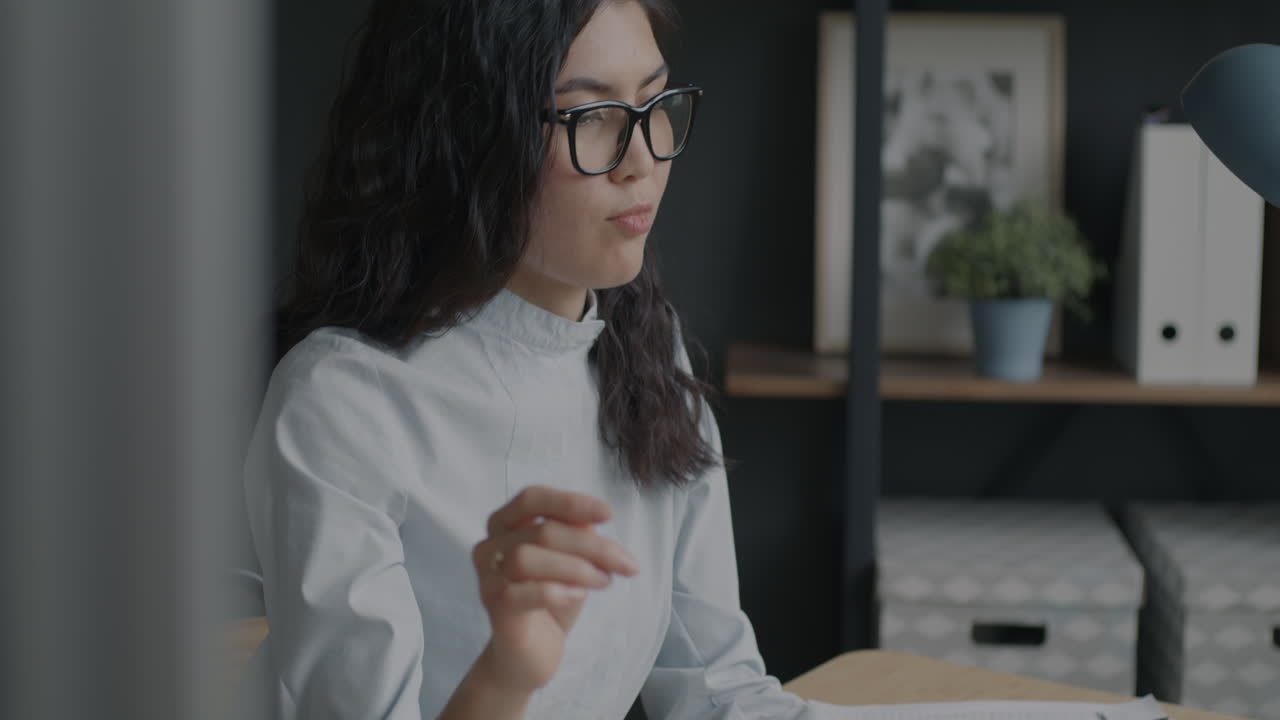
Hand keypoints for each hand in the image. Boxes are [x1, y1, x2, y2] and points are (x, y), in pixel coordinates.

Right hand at [471, 486, 638, 692]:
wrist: (532, 655)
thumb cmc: (552, 601)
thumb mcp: (572, 562)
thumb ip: (577, 536)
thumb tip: (592, 521)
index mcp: (505, 524)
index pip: (533, 498)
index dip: (570, 502)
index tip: (608, 514)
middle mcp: (489, 546)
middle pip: (542, 531)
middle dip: (592, 546)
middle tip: (626, 564)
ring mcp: (487, 577)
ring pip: (526, 558)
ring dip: (575, 568)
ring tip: (603, 582)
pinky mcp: (492, 607)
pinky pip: (519, 593)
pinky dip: (555, 591)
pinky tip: (577, 596)